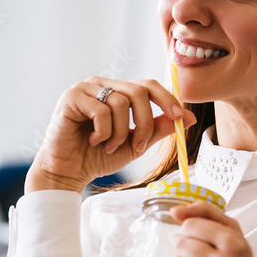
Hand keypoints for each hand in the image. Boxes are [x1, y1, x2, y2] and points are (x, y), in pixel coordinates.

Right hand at [25, 77, 195, 193]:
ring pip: (120, 103)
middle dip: (144, 123)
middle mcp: (102, 84)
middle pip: (139, 91)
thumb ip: (158, 129)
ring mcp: (86, 88)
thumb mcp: (136, 144)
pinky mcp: (71, 97)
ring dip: (120, 133)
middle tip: (137, 146)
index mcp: (118, 91)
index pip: (148, 84)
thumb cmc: (98, 157)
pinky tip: (92, 140)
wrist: (68, 172)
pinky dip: (103, 132)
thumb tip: (189, 117)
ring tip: (107, 146)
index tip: (180, 117)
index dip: (167, 98)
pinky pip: (101, 111)